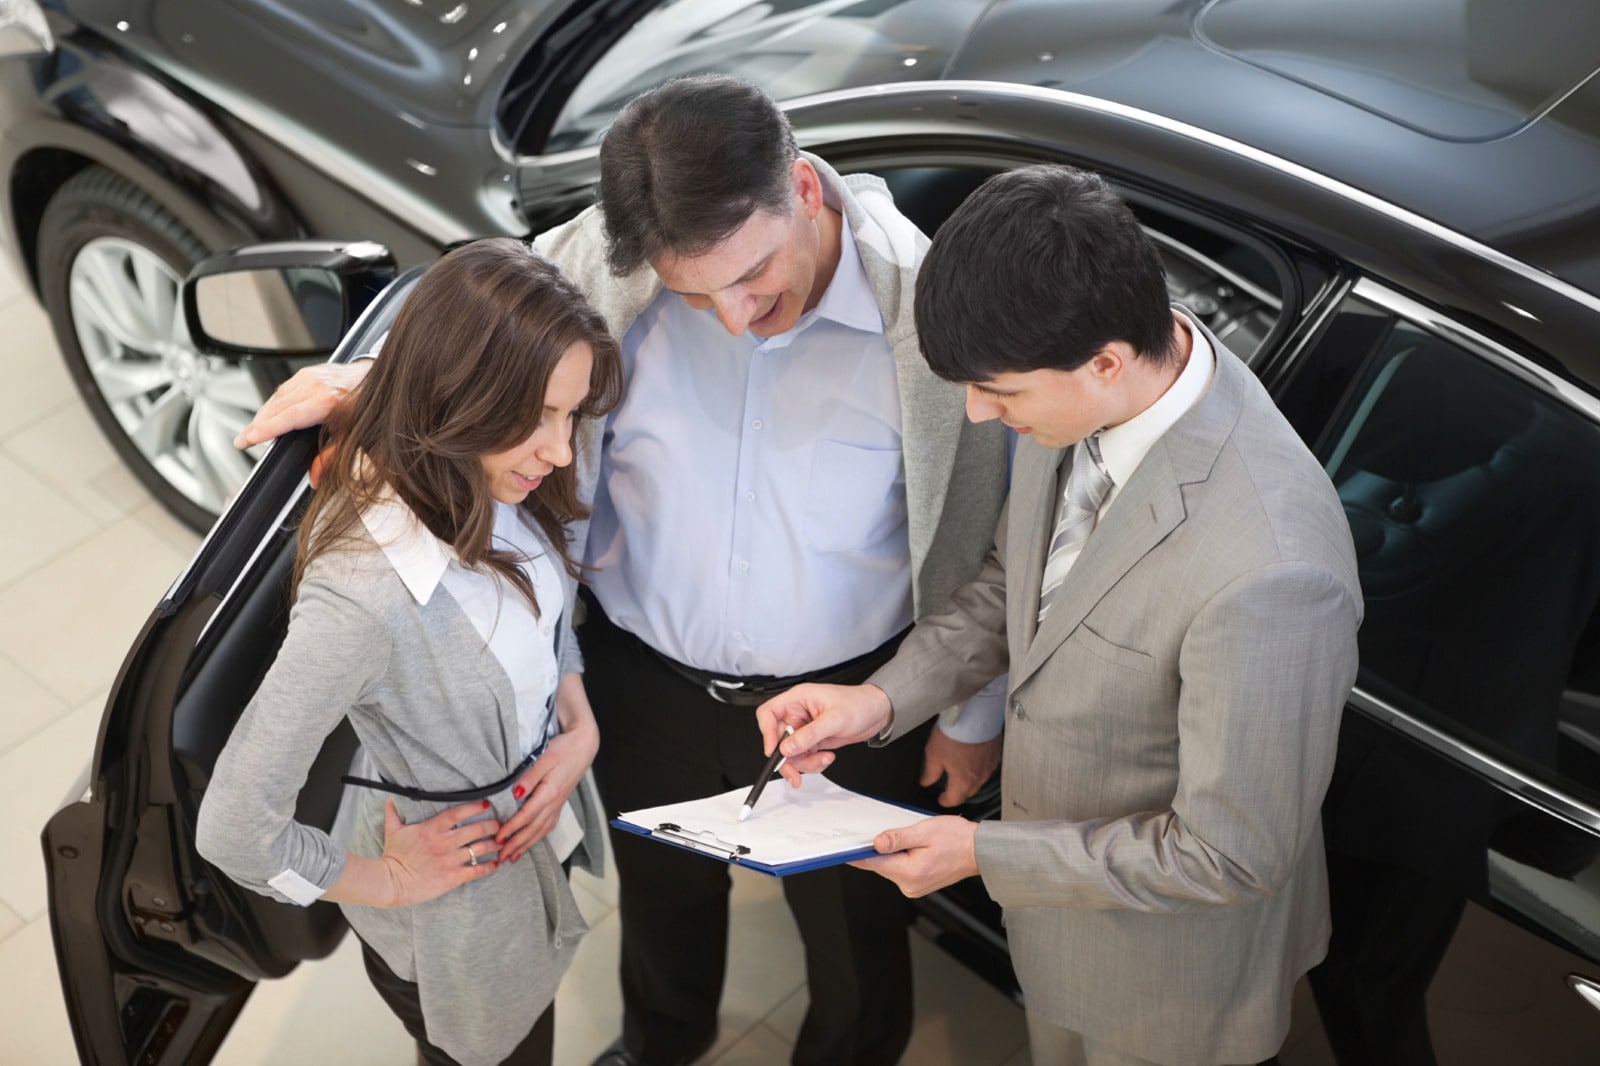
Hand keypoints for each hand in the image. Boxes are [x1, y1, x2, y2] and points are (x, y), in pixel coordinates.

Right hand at [234, 361, 371, 447]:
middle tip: (245, 440)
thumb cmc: (368, 406)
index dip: (264, 430)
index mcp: (328, 401)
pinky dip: (275, 403)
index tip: (246, 440)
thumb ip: (331, 458)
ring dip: (265, 413)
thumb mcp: (352, 436)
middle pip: (277, 407)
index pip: (286, 417)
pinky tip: (272, 414)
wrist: (380, 379)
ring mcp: (312, 376)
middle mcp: (317, 385)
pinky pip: (285, 388)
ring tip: (256, 430)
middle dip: (259, 424)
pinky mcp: (310, 372)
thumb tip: (315, 478)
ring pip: (278, 396)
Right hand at [367, 799, 501, 907]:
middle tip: (500, 825)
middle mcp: (444, 843)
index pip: (458, 813)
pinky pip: (476, 870)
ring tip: (502, 842)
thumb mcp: (392, 831)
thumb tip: (390, 799)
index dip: (474, 807)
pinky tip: (496, 864)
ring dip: (494, 845)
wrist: (390, 883)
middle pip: (476, 830)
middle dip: (492, 826)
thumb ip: (394, 814)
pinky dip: (489, 867)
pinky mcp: (452, 877)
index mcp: (431, 829)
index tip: (487, 804)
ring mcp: (449, 860)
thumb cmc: (392, 857)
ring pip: (480, 849)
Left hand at [495, 675, 599, 862]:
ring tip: (513, 857)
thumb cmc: (563, 749)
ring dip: (526, 845)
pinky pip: (548, 826)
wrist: (584, 746)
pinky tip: (531, 842)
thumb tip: (515, 795)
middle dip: (516, 844)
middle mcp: (555, 803)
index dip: (511, 828)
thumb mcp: (544, 759)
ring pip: (541, 830)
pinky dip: (538, 837)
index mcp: (550, 792)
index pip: (527, 815)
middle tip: (501, 857)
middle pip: (533, 829)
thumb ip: (529, 778)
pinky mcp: (560, 803)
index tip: (498, 838)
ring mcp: (559, 804)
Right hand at [755, 683, 893, 786]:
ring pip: (791, 753)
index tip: (774, 750)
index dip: (767, 732)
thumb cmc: (859, 704)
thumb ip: (809, 735)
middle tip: (795, 772)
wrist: (877, 712)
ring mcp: (805, 729)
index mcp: (798, 699)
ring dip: (804, 763)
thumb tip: (787, 748)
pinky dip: (813, 764)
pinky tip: (827, 758)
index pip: (769, 713)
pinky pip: (804, 758)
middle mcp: (798, 714)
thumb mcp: (834, 719)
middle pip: (777, 739)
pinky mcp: (813, 741)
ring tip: (823, 760)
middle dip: (787, 758)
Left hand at [850, 815, 978, 897]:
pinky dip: (901, 858)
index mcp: (910, 872)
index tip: (843, 848)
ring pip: (890, 867)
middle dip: (879, 849)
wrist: (979, 850)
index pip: (873, 863)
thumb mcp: (925, 831)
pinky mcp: (918, 884)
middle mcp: (910, 885)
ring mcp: (914, 887)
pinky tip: (912, 847)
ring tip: (910, 839)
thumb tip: (876, 843)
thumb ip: (897, 838)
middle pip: (880, 865)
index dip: (857, 854)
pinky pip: (900, 870)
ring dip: (892, 853)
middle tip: (885, 831)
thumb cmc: (958, 839)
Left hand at [920, 728, 1001, 807]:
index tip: (941, 799)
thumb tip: (925, 782)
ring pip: (978, 781)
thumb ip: (930, 772)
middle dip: (958, 792)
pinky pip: (986, 768)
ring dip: (969, 780)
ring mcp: (989, 767)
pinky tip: (972, 759)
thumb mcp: (934, 754)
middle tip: (949, 787)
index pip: (954, 800)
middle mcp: (978, 778)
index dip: (945, 801)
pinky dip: (978, 768)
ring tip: (960, 772)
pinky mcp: (995, 755)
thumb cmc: (956, 734)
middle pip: (968, 793)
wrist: (975, 715)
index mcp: (962, 781)